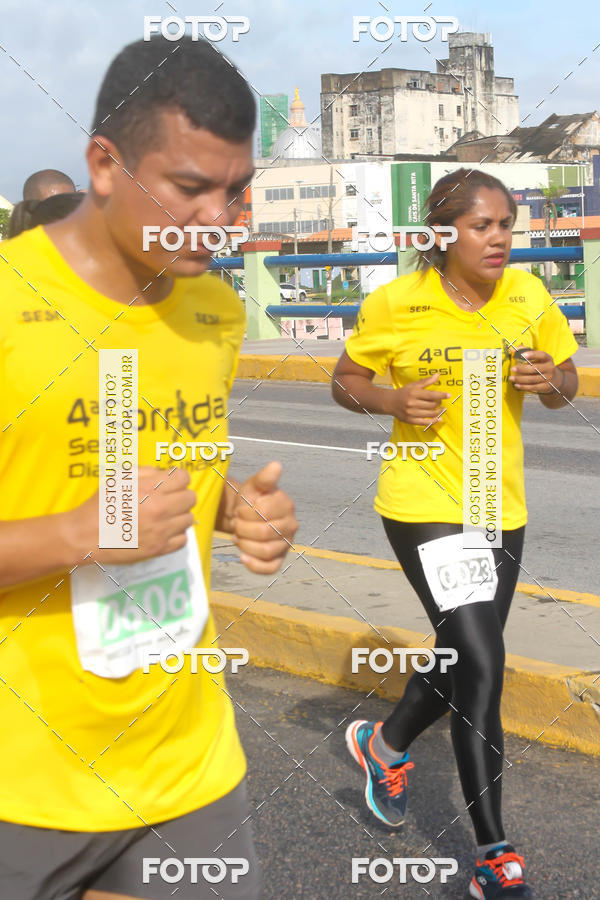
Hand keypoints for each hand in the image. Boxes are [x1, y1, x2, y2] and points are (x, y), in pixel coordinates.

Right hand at [65, 466, 195, 564]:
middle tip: (169, 500)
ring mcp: (161, 530)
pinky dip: (177, 535)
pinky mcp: (159, 548)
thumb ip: (145, 472)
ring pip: (189, 519)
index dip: (178, 479)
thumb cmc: (100, 506)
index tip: (171, 484)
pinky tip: (165, 531)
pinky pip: (183, 540)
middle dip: (181, 496)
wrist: (85, 535)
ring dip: (179, 516)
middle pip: (191, 498)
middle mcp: (160, 508)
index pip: (183, 478)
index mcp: (150, 488)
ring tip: (166, 517)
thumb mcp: (118, 478)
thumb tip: (163, 474)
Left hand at [232, 461, 297, 573]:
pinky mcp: (279, 559)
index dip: (245, 513)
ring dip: (245, 545)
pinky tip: (242, 556)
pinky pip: (270, 568)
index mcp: (286, 506)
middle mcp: (291, 525)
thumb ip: (264, 478)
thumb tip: (276, 465)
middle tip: (236, 523)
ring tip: (238, 536)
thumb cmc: (250, 500)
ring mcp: (286, 543)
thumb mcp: (254, 485)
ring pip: (266, 551)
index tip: (239, 510)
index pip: (264, 513)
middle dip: (243, 529)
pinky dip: (254, 565)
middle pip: (264, 533)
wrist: (245, 516)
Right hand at [388, 373, 450, 426]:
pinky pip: (424, 422)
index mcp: (414, 393)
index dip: (441, 395)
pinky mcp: (410, 420)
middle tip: (440, 402)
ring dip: (438, 412)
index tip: (449, 395)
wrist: (389, 402)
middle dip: (439, 403)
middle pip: (432, 405)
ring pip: (430, 414)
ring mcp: (411, 413)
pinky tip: (439, 419)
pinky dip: (433, 421)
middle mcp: (412, 403)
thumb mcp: (414, 385)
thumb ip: (426, 381)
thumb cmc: (404, 392)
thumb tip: (438, 375)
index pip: (431, 395)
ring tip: (441, 410)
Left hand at [510, 347, 556, 392]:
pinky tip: (517, 385)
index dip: (533, 354)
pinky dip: (524, 386)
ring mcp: (549, 378)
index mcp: (548, 359)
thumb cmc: (541, 366)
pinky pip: (534, 387)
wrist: (554, 379)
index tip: (522, 355)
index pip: (542, 355)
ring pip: (533, 379)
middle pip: (536, 368)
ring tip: (511, 378)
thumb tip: (512, 350)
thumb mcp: (537, 358)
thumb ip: (525, 352)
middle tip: (512, 369)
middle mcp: (550, 368)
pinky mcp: (546, 387)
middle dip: (522, 369)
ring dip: (520, 379)